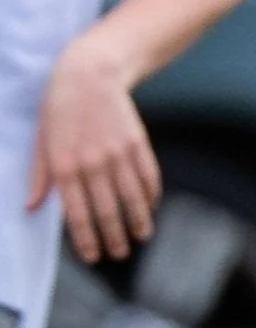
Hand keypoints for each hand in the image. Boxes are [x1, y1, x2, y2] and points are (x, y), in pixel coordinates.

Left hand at [27, 38, 161, 263]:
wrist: (90, 72)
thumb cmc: (59, 106)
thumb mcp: (41, 140)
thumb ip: (39, 176)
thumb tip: (31, 207)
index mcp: (65, 166)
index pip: (78, 214)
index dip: (86, 239)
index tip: (93, 256)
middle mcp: (92, 163)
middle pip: (107, 210)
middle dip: (114, 237)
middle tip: (119, 254)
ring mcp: (117, 152)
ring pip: (131, 196)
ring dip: (138, 221)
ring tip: (141, 237)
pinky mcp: (136, 140)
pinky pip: (148, 173)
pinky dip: (151, 193)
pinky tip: (151, 205)